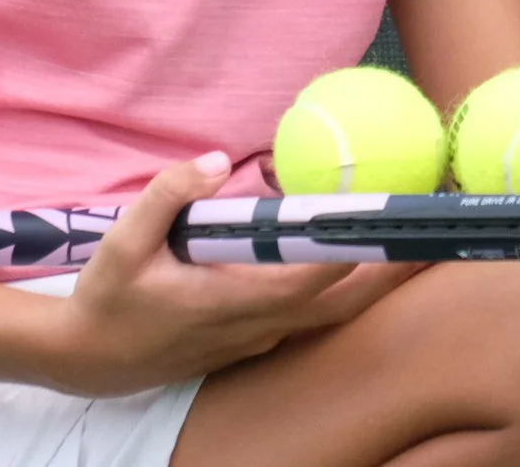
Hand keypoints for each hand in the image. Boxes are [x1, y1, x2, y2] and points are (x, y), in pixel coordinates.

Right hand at [28, 152, 423, 395]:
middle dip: (390, 274)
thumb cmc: (107, 299)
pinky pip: (309, 317)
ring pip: (330, 315)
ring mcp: (257, 338)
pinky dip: (339, 291)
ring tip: (403, 245)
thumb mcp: (124, 240)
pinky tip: (347, 262)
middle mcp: (257, 326)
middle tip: (431, 238)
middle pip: (343, 304)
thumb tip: (218, 161)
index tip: (392, 221)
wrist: (89, 359)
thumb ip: (170, 195)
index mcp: (233, 301)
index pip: (314, 276)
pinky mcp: (251, 340)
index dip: (357, 251)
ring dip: (370, 283)